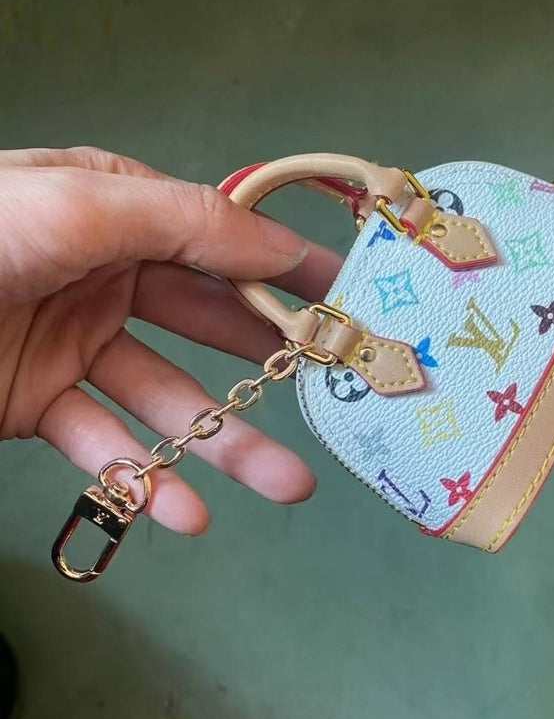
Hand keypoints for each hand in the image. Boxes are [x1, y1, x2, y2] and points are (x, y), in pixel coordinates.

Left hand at [0, 147, 341, 533]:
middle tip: (333, 396)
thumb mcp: (81, 205)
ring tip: (287, 484)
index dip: (288, 272)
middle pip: (207, 328)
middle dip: (271, 365)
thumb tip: (282, 249)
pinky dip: (146, 479)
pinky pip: (107, 445)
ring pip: (168, 399)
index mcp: (117, 213)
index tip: (349, 302)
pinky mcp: (40, 405)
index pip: (221, 244)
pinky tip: (185, 513)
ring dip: (226, 445)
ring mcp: (74, 345)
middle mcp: (104, 277)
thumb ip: (188, 222)